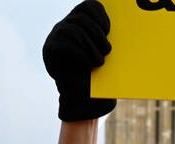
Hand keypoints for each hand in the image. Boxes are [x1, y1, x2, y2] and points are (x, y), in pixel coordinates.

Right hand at [43, 1, 115, 122]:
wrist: (84, 101)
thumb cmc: (98, 78)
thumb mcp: (106, 54)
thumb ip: (107, 39)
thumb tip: (124, 25)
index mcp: (80, 24)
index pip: (88, 5)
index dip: (100, 15)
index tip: (109, 30)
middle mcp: (65, 27)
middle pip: (80, 17)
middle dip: (96, 33)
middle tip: (107, 51)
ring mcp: (55, 38)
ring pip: (73, 29)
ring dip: (89, 45)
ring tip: (99, 62)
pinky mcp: (50, 52)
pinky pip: (65, 45)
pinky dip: (80, 55)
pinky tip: (88, 65)